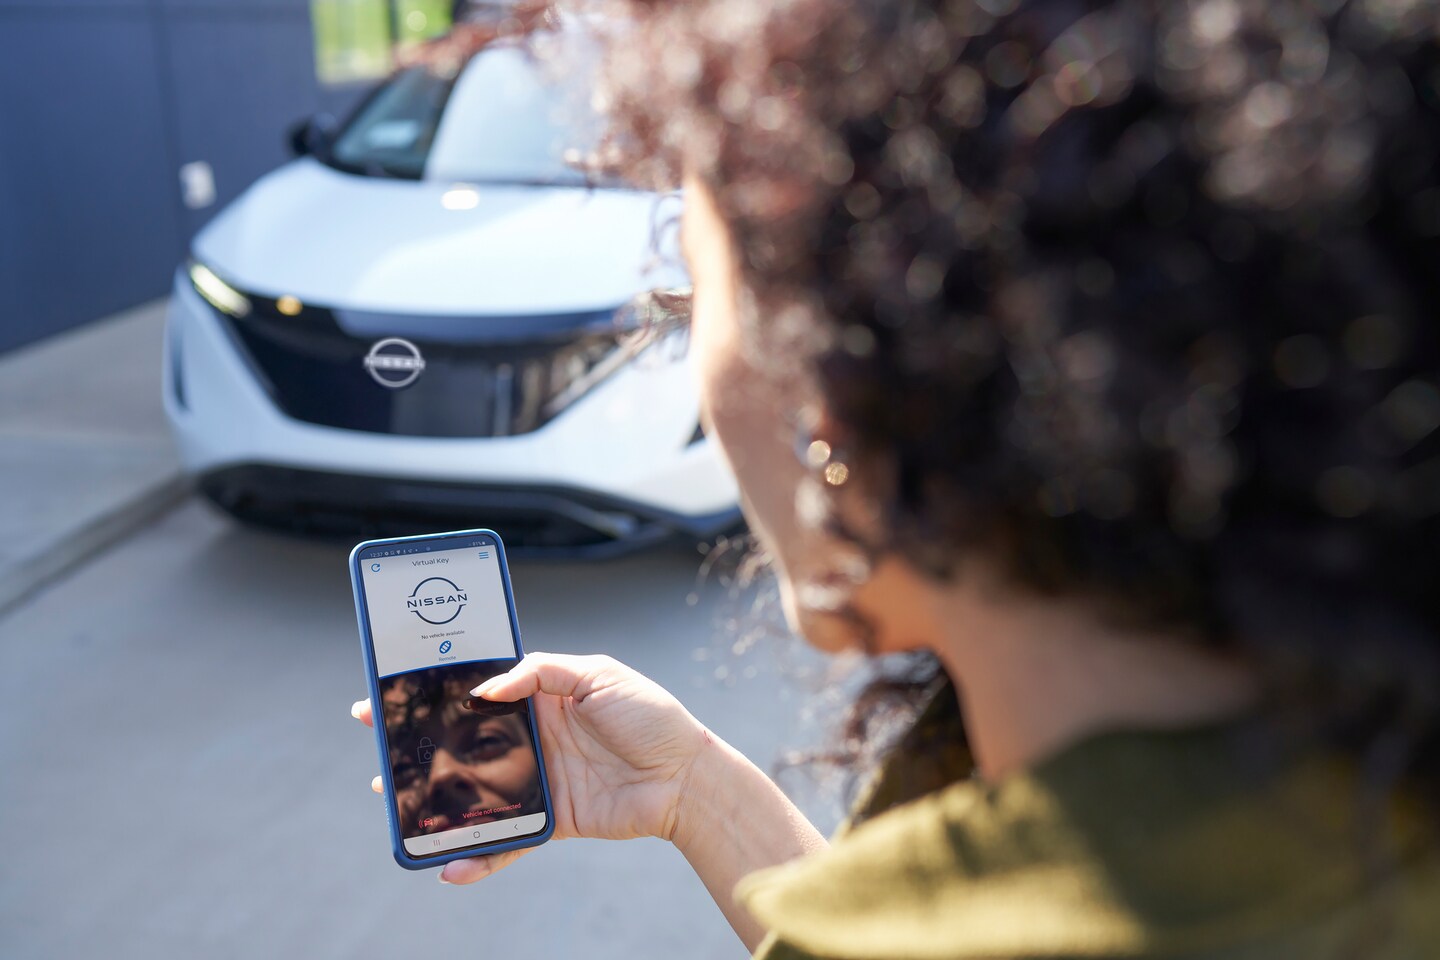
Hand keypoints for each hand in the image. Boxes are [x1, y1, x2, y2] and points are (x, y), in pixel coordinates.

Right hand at [351, 652, 711, 883]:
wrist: (687, 777)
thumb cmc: (650, 716)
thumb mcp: (598, 674)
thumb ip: (541, 673)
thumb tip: (486, 690)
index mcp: (541, 694)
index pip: (479, 689)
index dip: (439, 690)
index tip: (394, 690)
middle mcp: (533, 735)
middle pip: (465, 740)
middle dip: (419, 743)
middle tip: (376, 745)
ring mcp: (539, 777)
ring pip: (475, 789)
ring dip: (433, 798)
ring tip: (391, 801)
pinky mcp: (552, 818)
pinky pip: (508, 838)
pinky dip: (480, 855)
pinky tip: (450, 867)